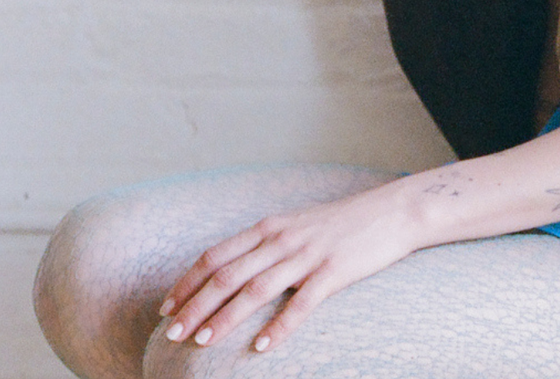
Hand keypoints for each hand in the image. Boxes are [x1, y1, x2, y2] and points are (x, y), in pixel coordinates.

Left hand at [158, 185, 416, 353]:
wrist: (393, 212)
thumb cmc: (343, 223)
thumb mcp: (297, 225)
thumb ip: (266, 244)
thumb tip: (233, 269)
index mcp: (270, 227)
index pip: (216, 255)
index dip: (187, 282)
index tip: (166, 307)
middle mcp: (282, 239)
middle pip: (227, 275)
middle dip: (195, 306)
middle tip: (172, 333)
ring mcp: (307, 255)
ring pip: (256, 290)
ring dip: (225, 318)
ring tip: (202, 342)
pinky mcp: (334, 272)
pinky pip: (301, 304)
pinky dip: (279, 327)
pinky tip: (263, 347)